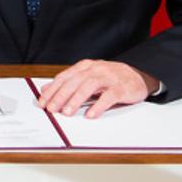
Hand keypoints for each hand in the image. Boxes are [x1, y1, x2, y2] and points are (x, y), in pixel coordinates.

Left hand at [36, 59, 158, 118]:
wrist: (138, 74)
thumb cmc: (110, 78)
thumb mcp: (87, 77)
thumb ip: (67, 82)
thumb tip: (45, 89)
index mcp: (85, 67)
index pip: (64, 77)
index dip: (52, 90)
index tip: (42, 102)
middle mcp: (95, 70)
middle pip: (74, 81)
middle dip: (61, 95)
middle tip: (52, 109)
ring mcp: (109, 77)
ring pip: (89, 86)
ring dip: (76, 99)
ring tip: (67, 112)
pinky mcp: (121, 87)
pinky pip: (109, 96)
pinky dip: (98, 105)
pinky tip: (90, 115)